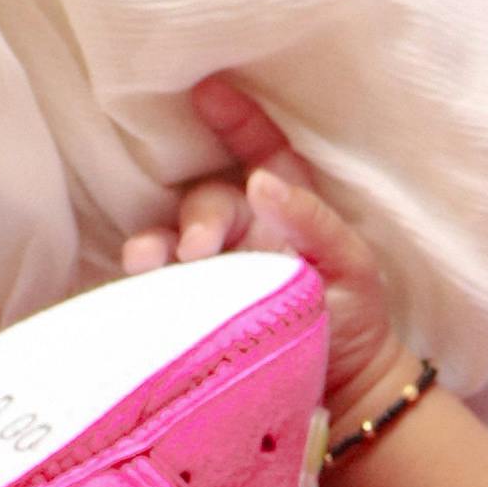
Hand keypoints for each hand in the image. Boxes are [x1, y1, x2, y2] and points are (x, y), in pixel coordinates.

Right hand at [120, 75, 406, 417]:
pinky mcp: (191, 305)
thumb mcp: (351, 266)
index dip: (235, 118)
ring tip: (145, 262)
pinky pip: (158, 284)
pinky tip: (135, 286)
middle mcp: (243, 227)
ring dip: (154, 244)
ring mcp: (213, 267)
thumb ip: (313, 221)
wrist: (342, 393)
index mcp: (285, 204)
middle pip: (207, 199)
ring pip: (170, 237)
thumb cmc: (352, 317)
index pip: (260, 149)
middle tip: (197, 249)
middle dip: (197, 217)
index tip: (206, 92)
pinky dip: (144, 283)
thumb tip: (260, 182)